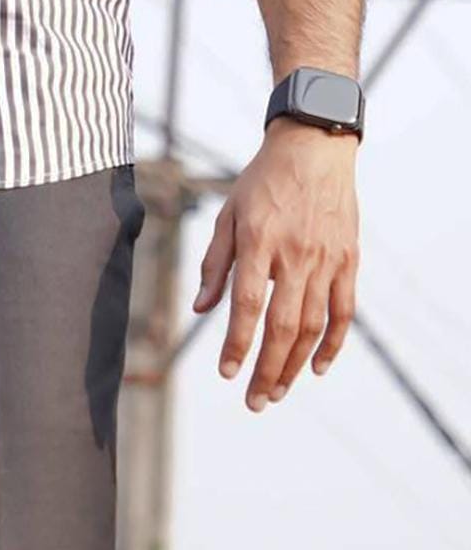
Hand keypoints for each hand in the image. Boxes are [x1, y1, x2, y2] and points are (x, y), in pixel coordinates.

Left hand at [190, 115, 359, 411]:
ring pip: (313, 327)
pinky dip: (333, 344)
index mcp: (259, 242)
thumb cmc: (262, 180)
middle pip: (283, 327)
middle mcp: (294, 255)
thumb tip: (201, 307)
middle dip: (266, 369)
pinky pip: (344, 312)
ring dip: (295, 366)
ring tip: (277, 391)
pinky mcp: (348, 261)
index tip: (227, 374)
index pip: (247, 305)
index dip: (237, 344)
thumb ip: (215, 262)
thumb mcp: (228, 213)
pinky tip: (317, 367)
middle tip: (254, 401)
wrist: (312, 148)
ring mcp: (326, 260)